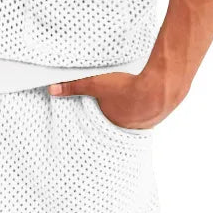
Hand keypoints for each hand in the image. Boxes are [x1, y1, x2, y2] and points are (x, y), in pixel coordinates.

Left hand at [48, 63, 189, 128]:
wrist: (159, 88)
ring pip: (132, 119)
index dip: (97, 114)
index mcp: (109, 124)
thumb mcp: (95, 84)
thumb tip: (52, 90)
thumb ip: (74, 86)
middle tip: (113, 103)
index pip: (98, 121)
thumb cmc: (127, 89)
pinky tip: (144, 99)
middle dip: (114, 112)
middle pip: (116, 121)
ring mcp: (143, 124)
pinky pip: (147, 115)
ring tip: (127, 100)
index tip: (96, 110)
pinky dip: (144, 108)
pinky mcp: (157, 116)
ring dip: (130, 110)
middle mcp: (126, 129)